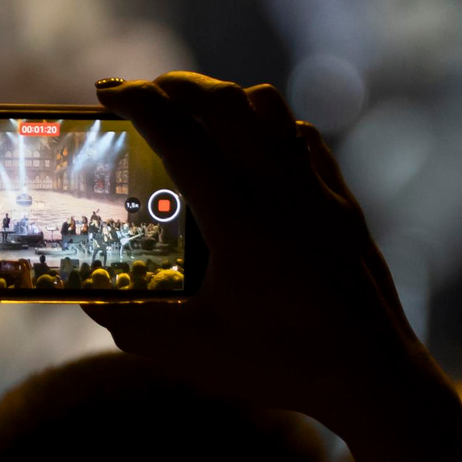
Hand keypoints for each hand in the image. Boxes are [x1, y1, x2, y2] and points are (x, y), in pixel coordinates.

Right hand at [87, 73, 461, 461]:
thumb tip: (89, 300)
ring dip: (225, 97)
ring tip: (196, 109)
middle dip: (175, 86)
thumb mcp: (189, 351)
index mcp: (236, 214)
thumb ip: (129, 323)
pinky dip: (271, 125)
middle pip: (223, 102)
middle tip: (140, 92)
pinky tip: (260, 146)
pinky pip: (304, 139)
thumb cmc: (280, 363)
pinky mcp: (342, 204)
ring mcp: (316, 190)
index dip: (138, 103)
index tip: (108, 92)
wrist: (372, 376)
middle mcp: (278, 186)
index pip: (179, 133)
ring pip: (270, 109)